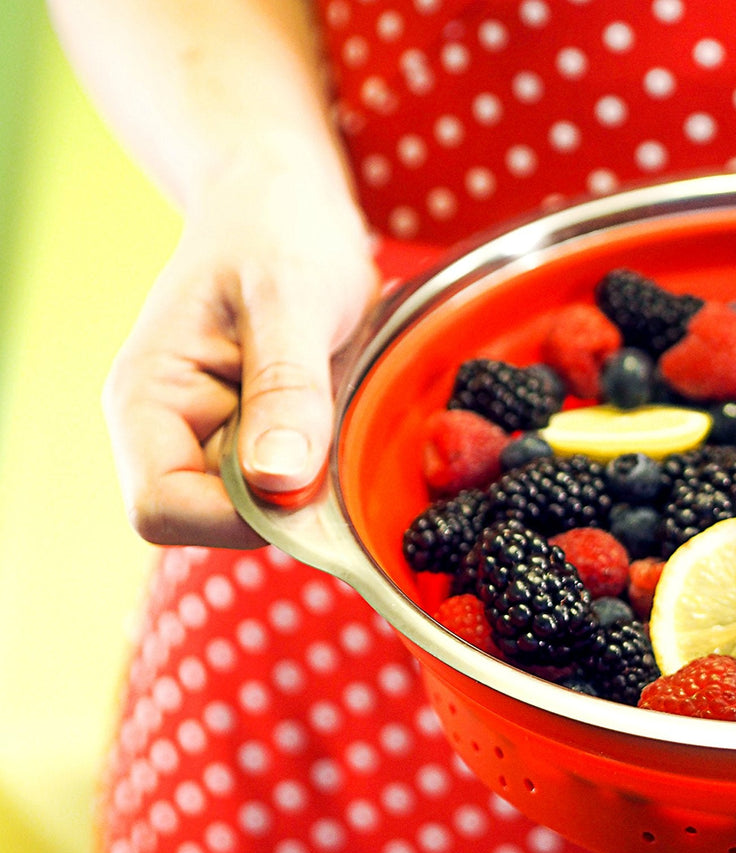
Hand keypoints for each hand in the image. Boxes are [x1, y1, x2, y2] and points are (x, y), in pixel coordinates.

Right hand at [103, 161, 376, 546]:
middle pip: (219, 522)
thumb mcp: (291, 298)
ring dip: (317, 479)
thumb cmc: (277, 229)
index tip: (309, 477)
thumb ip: (285, 389)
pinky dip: (329, 465)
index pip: (164, 511)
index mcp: (147, 401)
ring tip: (336, 398)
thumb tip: (277, 484)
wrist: (288, 199)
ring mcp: (215, 439)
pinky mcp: (260, 441)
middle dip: (288, 495)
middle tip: (337, 422)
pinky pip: (296, 486)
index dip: (239, 515)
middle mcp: (170, 432)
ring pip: (266, 511)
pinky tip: (340, 408)